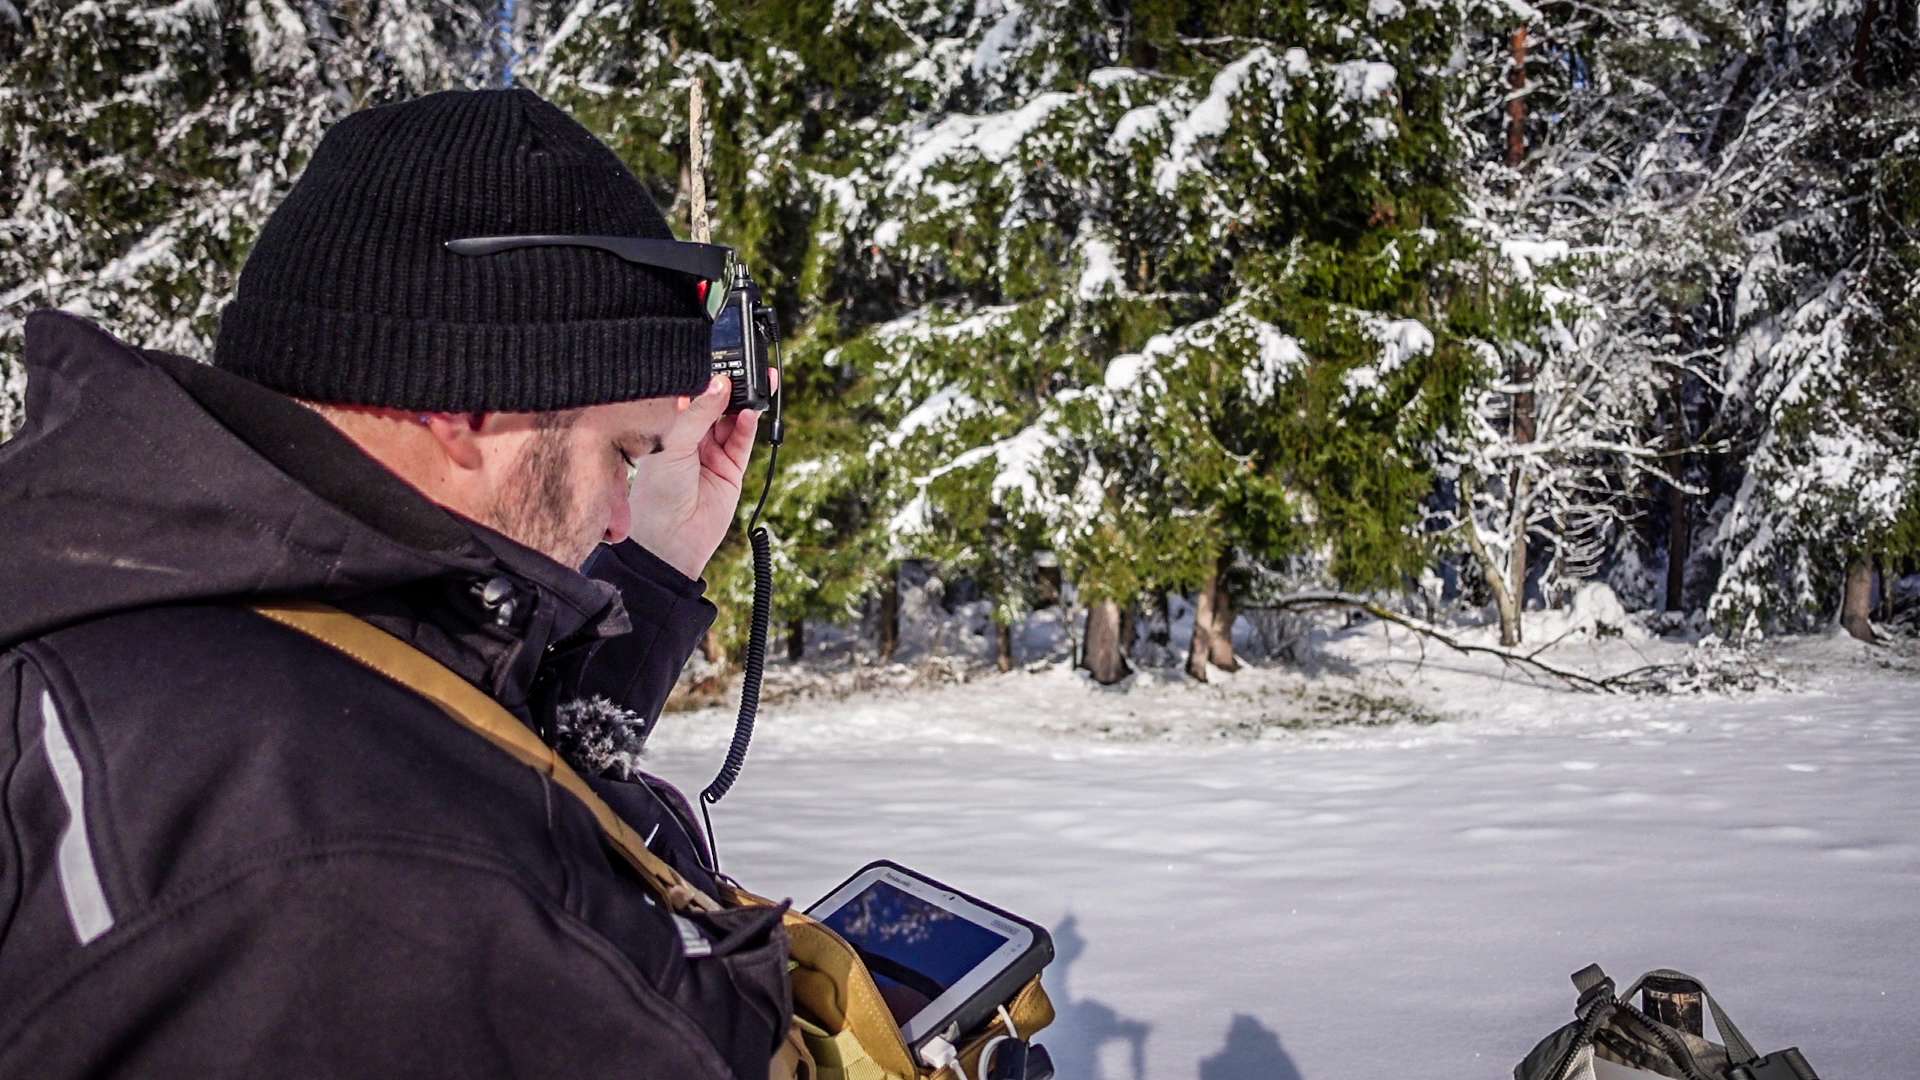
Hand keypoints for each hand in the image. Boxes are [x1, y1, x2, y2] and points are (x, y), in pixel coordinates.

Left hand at [623, 371, 774, 579]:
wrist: (670, 540)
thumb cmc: (656, 493)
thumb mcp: (674, 444)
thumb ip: (699, 412)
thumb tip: (720, 383)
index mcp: (669, 426)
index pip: (691, 392)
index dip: (705, 376)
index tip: (719, 356)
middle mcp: (691, 436)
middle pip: (717, 402)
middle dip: (732, 384)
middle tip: (745, 365)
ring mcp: (713, 452)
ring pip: (734, 418)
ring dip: (745, 402)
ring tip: (755, 383)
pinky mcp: (732, 468)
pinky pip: (744, 441)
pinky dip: (749, 426)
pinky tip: (751, 413)